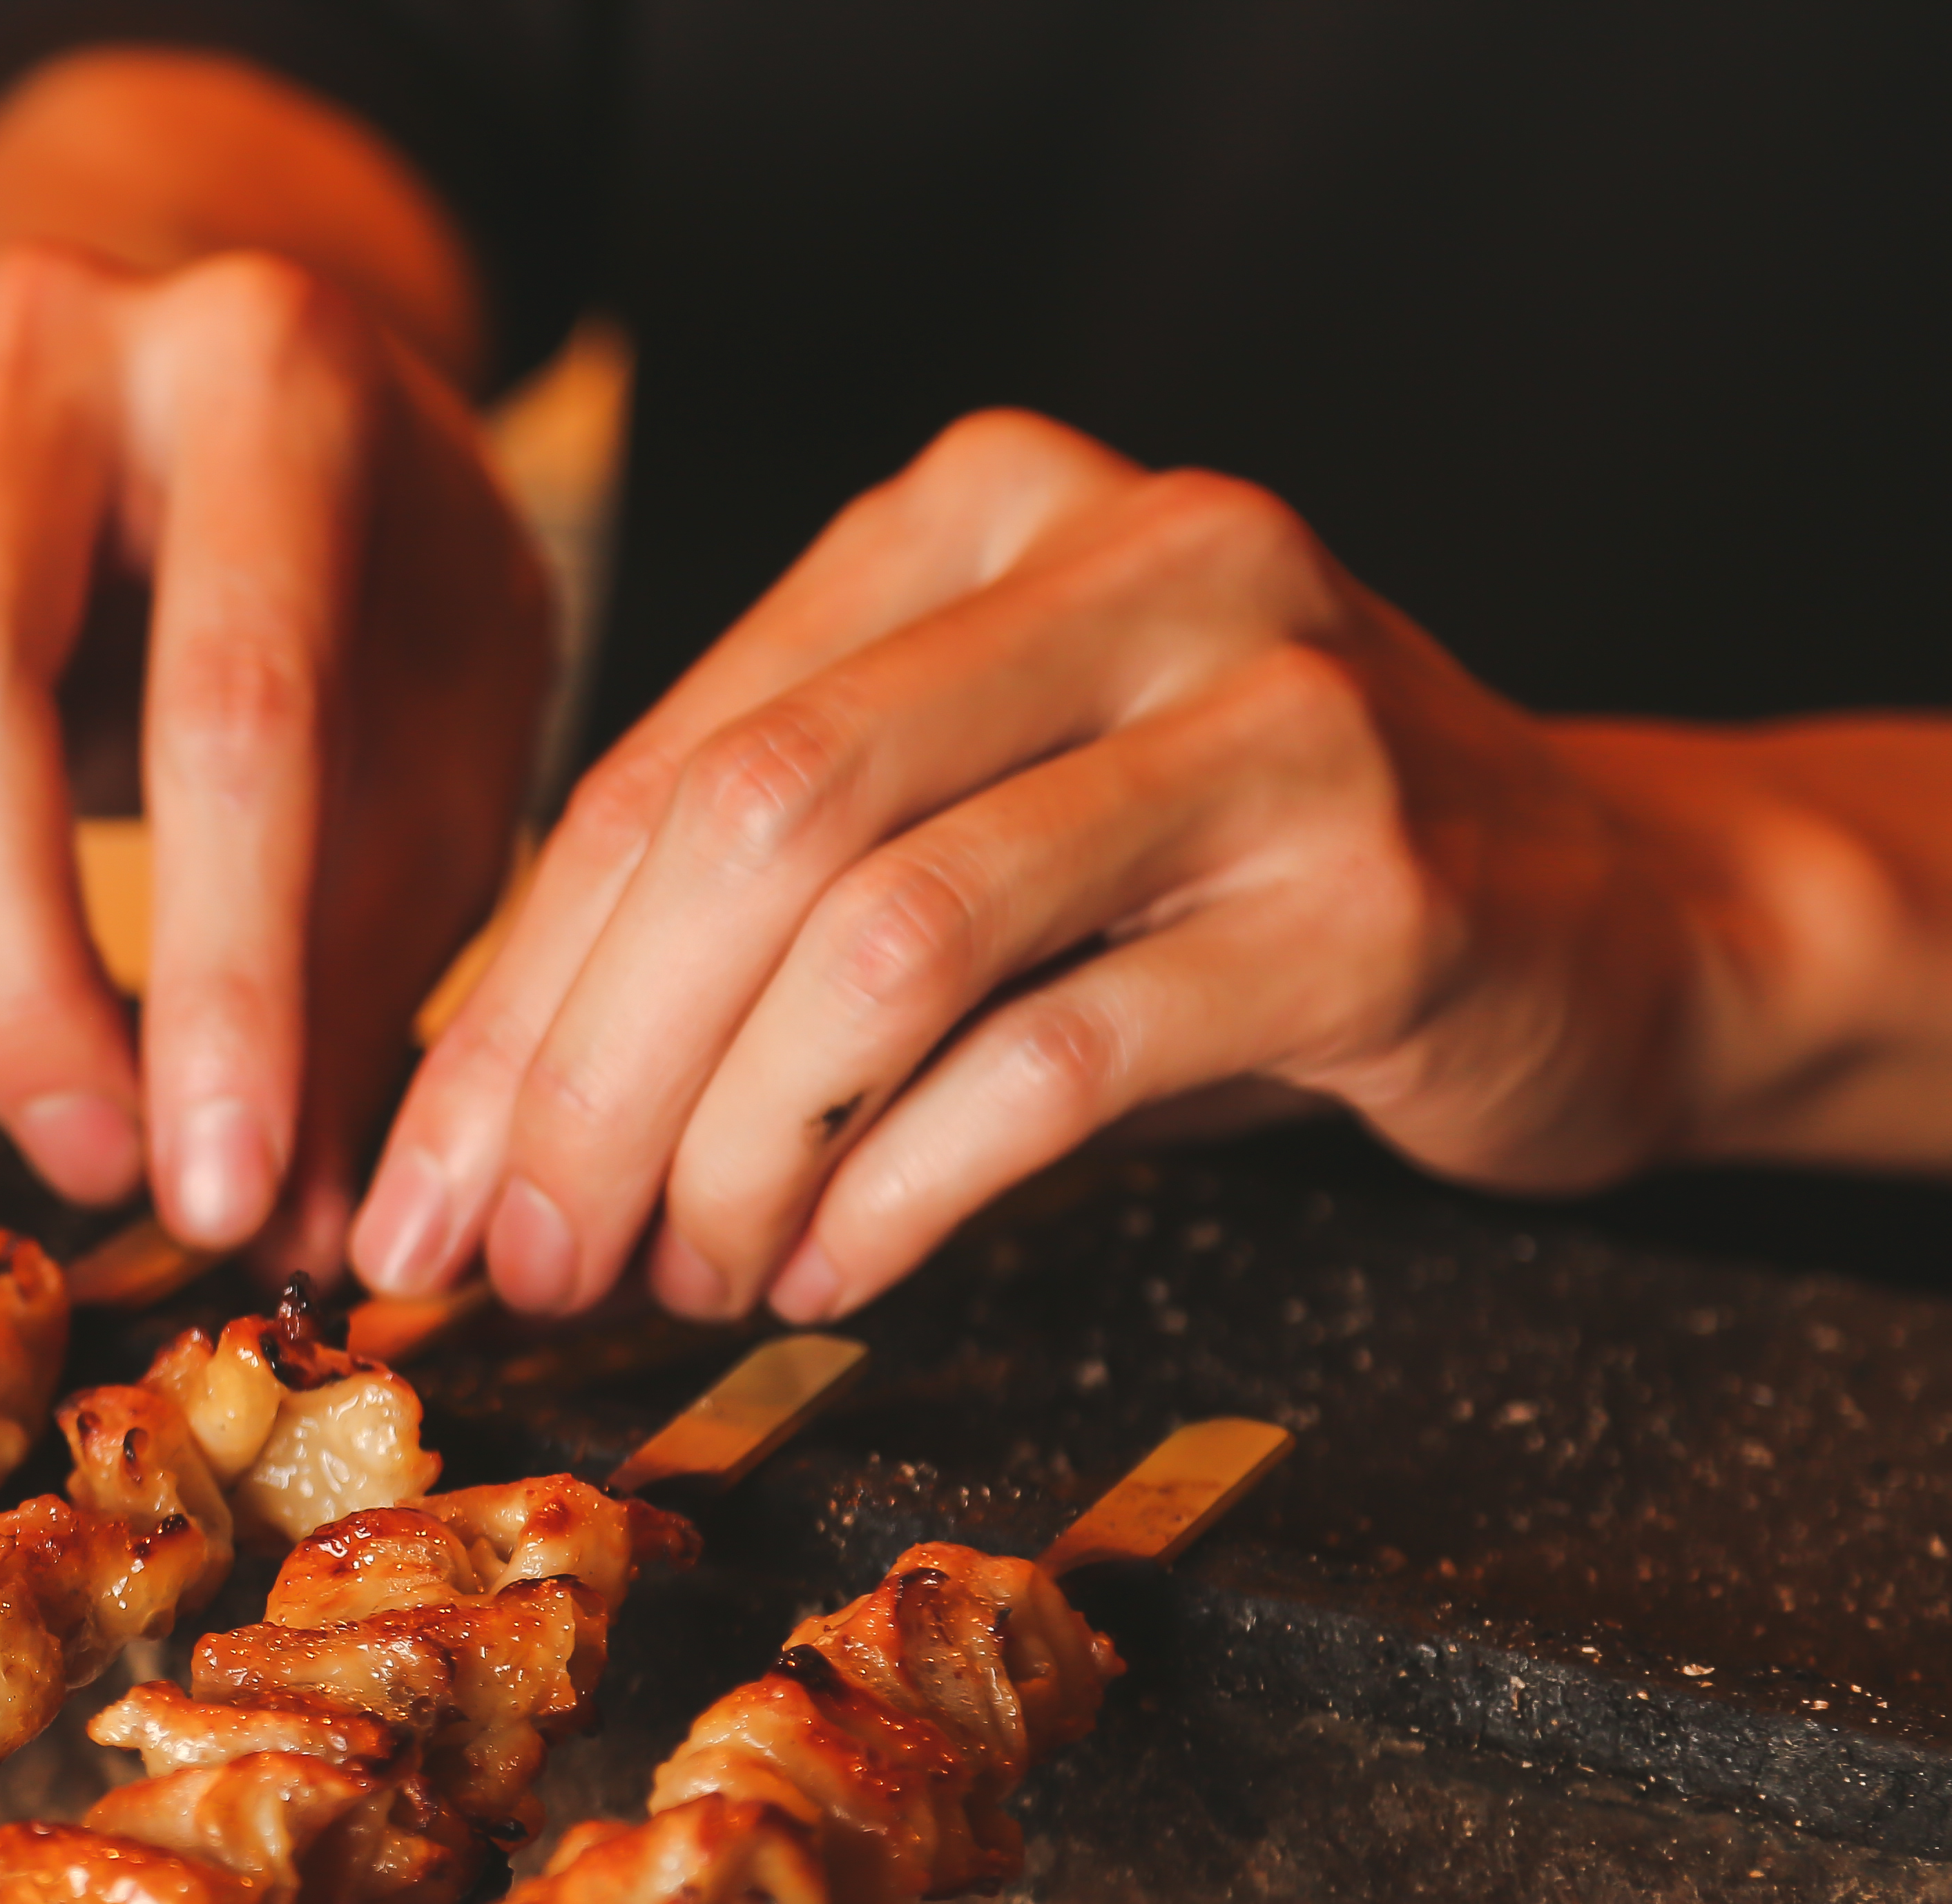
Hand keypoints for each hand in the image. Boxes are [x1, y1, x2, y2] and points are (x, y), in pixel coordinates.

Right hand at [0, 238, 552, 1264]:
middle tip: (112, 1163)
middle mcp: (57, 352)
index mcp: (272, 367)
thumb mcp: (448, 758)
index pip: (230, 699)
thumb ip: (365, 975)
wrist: (275, 431)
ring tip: (50, 1108)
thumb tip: (285, 1225)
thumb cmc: (386, 607)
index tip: (226, 1183)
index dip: (222, 972)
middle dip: (17, 975)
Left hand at [353, 406, 1770, 1320]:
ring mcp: (1274, 714)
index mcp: (979, 510)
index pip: (669, 765)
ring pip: (889, 943)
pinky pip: (1054, 1066)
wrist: (1599, 913)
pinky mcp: (1377, 896)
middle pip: (755, 830)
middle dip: (591, 1079)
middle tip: (523, 1261)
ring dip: (736, 1146)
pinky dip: (899, 1195)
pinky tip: (825, 1274)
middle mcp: (1134, 559)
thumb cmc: (1204, 889)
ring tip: (681, 1275)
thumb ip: (746, 905)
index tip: (423, 1183)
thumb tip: (480, 1120)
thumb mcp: (967, 823)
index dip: (516, 999)